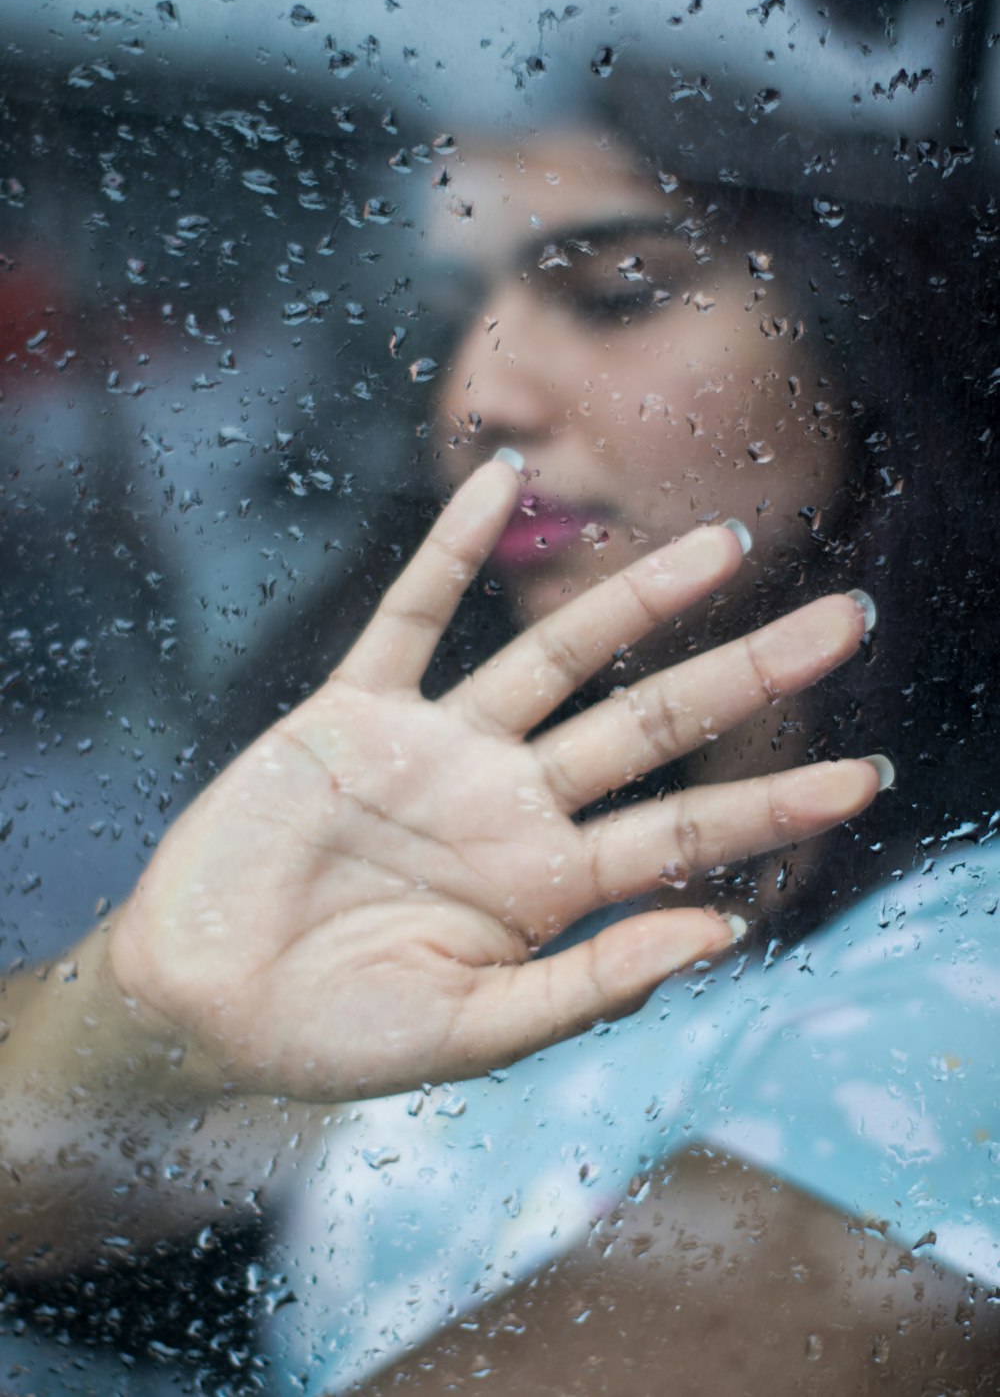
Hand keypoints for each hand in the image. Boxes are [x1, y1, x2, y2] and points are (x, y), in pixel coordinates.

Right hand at [109, 457, 878, 1100]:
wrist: (205, 999)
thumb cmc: (336, 1033)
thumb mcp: (469, 1031)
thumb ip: (589, 986)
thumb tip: (720, 937)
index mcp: (546, 885)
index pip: (684, 833)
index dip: (774, 803)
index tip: (865, 776)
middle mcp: (508, 803)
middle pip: (648, 724)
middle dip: (746, 672)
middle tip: (846, 618)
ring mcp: (435, 749)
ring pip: (554, 654)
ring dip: (634, 597)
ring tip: (724, 544)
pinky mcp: (351, 711)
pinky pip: (410, 615)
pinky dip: (449, 548)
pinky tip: (502, 482)